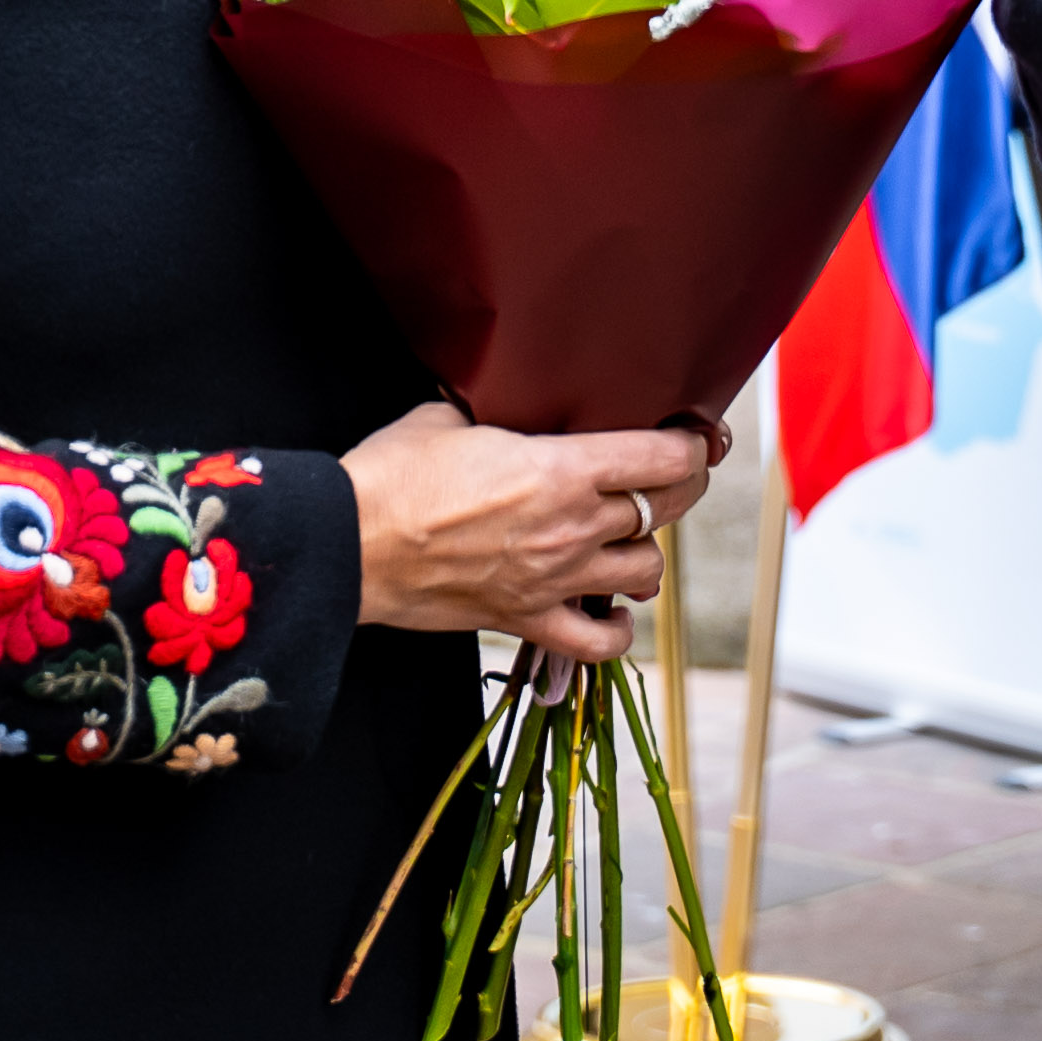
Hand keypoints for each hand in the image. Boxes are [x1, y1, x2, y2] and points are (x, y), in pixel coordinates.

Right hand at [345, 401, 717, 664]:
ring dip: (646, 552)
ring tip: (632, 538)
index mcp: (562, 469)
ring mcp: (554, 579)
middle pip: (664, 509)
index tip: (691, 438)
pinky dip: (617, 632)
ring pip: (645, 571)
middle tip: (676, 477)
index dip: (690, 446)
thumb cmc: (394, 475)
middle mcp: (572, 526)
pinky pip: (598, 644)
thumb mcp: (450, 417)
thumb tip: (501, 397)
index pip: (662, 458)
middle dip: (681, 489)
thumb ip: (496, 414)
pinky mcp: (526, 619)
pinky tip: (617, 612)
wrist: (350, 544)